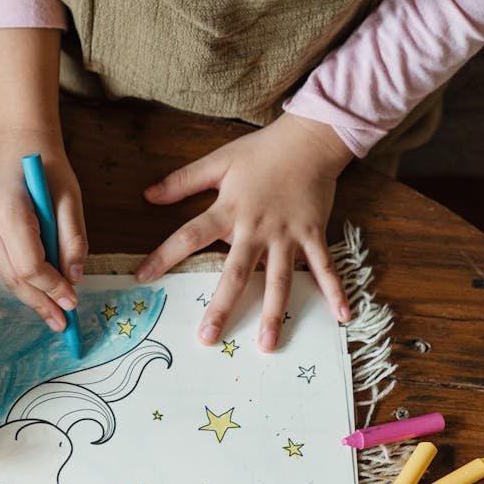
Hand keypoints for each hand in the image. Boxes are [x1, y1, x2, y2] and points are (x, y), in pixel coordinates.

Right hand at [0, 132, 87, 330]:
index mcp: (8, 211)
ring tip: (54, 316)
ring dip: (32, 297)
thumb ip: (73, 241)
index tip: (73, 302)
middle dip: (40, 302)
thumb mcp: (71, 200)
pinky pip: (5, 265)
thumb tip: (75, 280)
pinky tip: (42, 294)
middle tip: (63, 323)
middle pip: (14, 277)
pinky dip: (24, 281)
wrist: (19, 146)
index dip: (52, 287)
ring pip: (6, 276)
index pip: (29, 264)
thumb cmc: (49, 169)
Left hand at [137, 113, 354, 351]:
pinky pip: (325, 267)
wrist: (310, 139)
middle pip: (235, 273)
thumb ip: (182, 181)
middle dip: (222, 307)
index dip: (164, 256)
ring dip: (274, 313)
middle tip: (208, 338)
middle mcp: (257, 228)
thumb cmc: (261, 152)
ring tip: (266, 345)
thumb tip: (147, 195)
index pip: (190, 236)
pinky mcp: (314, 235)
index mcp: (229, 210)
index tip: (142, 278)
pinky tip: (341, 317)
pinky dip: (335, 291)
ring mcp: (288, 235)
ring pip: (279, 280)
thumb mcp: (218, 162)